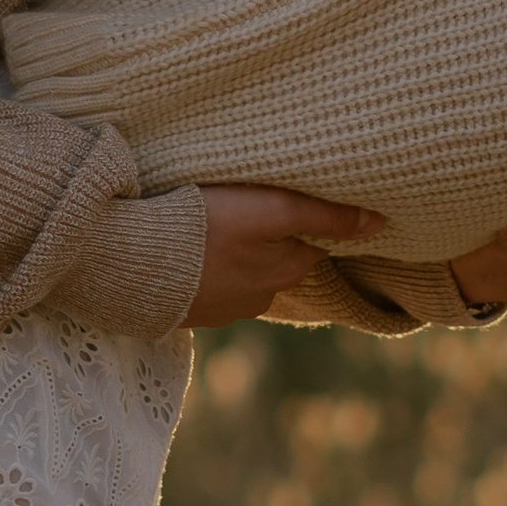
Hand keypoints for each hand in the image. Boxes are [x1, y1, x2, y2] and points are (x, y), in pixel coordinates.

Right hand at [189, 181, 382, 325]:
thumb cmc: (204, 226)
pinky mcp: (186, 310)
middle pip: (279, 259)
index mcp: (285, 272)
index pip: (314, 242)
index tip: (292, 194)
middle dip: (270, 237)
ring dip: (235, 253)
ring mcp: (221, 310)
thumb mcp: (270, 209)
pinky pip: (207, 284)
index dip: (308, 217)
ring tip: (213, 224)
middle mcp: (260, 299)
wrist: (127, 260)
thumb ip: (324, 215)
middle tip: (248, 204)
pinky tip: (188, 249)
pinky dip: (203, 268)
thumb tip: (379, 223)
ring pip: (242, 274)